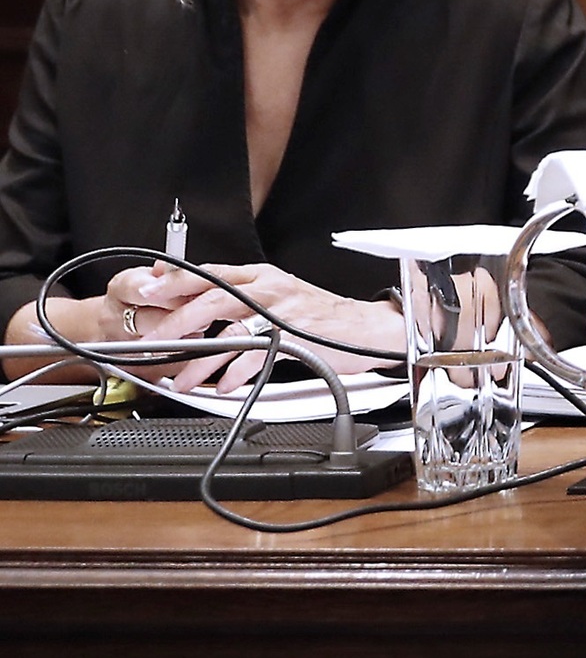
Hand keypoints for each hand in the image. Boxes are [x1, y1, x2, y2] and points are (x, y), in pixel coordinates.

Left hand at [138, 264, 402, 395]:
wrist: (368, 329)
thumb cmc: (324, 318)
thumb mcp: (281, 297)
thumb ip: (246, 300)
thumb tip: (206, 311)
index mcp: (261, 276)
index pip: (209, 272)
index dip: (174, 280)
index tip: (145, 288)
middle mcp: (268, 288)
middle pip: (211, 298)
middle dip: (175, 322)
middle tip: (151, 342)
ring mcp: (282, 311)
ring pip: (230, 331)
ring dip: (201, 359)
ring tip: (182, 379)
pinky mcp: (295, 336)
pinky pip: (258, 356)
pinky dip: (237, 373)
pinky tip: (225, 386)